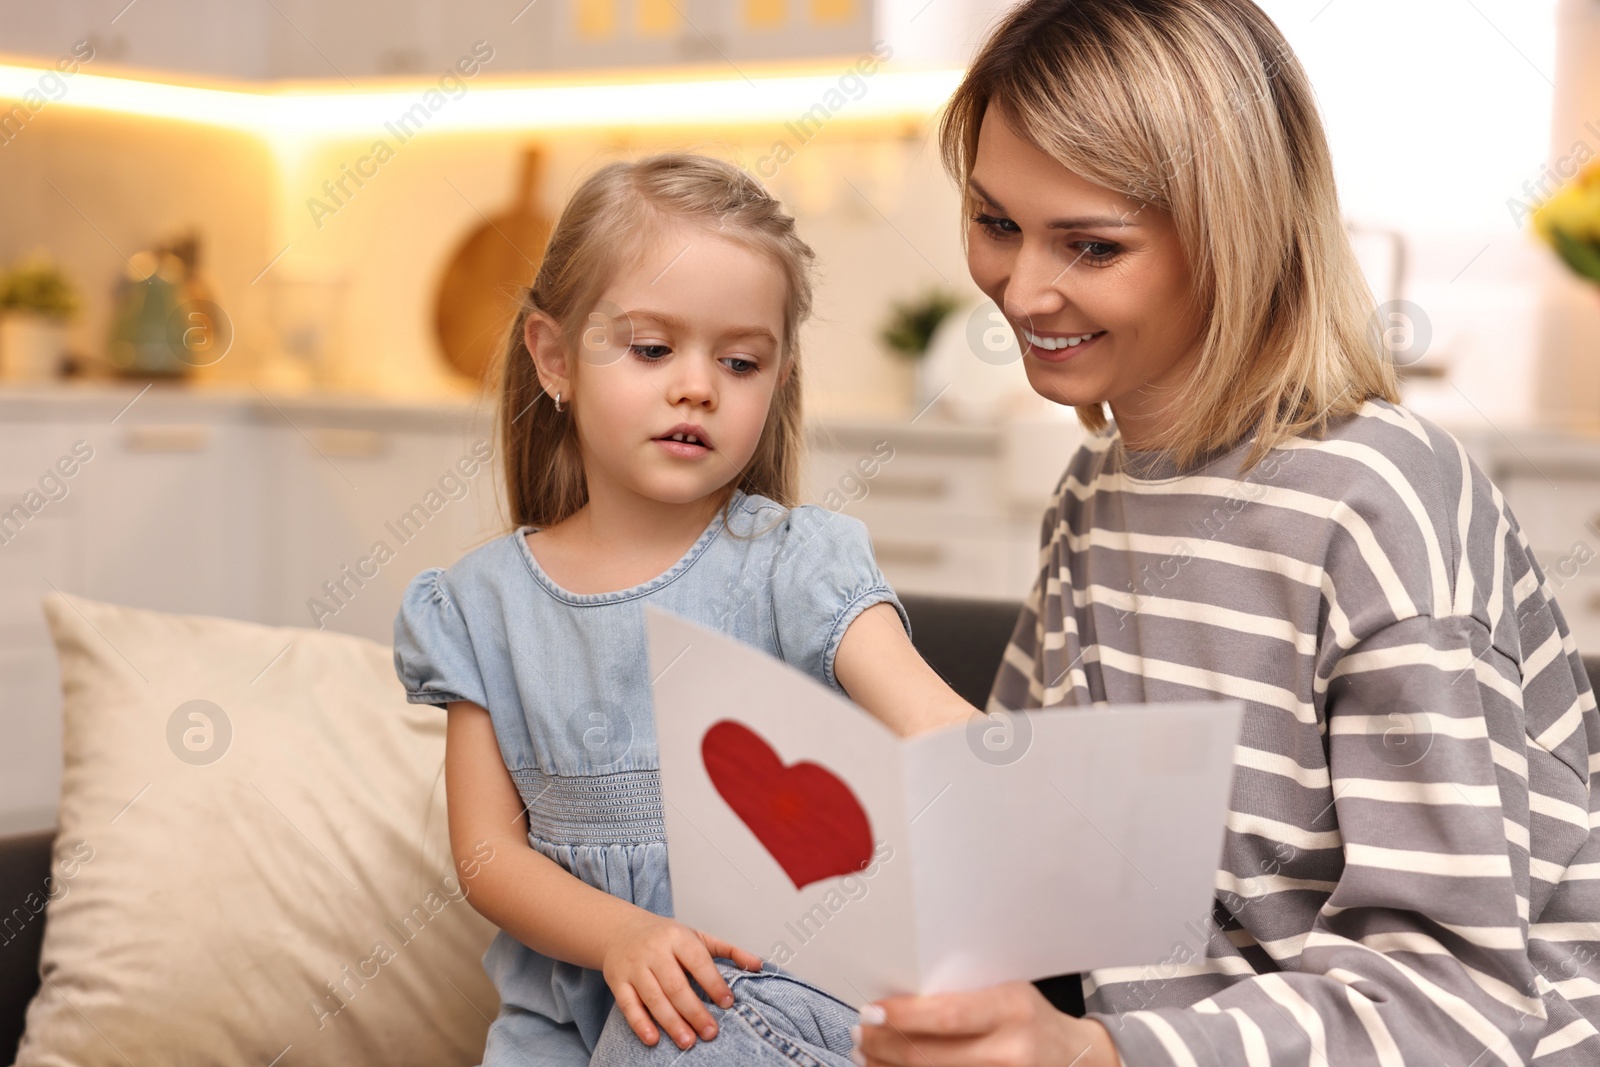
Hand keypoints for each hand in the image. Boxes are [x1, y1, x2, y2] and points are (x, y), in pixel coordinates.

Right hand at [600, 909, 764, 1050]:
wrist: (620, 930)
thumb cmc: (664, 937)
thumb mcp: (697, 936)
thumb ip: (728, 950)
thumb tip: (758, 965)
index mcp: (678, 937)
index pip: (698, 961)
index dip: (714, 983)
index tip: (728, 1003)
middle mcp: (655, 951)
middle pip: (676, 985)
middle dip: (694, 1011)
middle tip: (711, 1033)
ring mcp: (635, 967)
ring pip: (653, 998)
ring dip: (671, 1022)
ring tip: (688, 1041)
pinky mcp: (618, 982)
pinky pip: (628, 1005)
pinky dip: (640, 1024)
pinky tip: (653, 1039)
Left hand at [851, 981, 1120, 1066]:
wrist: (1078, 1058)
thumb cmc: (1031, 1019)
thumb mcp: (1005, 993)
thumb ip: (961, 997)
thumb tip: (897, 1001)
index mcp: (1013, 1009)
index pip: (947, 1014)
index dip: (902, 1016)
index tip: (871, 1011)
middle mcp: (1012, 1051)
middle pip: (930, 1056)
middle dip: (884, 1046)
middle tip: (860, 1035)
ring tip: (867, 1056)